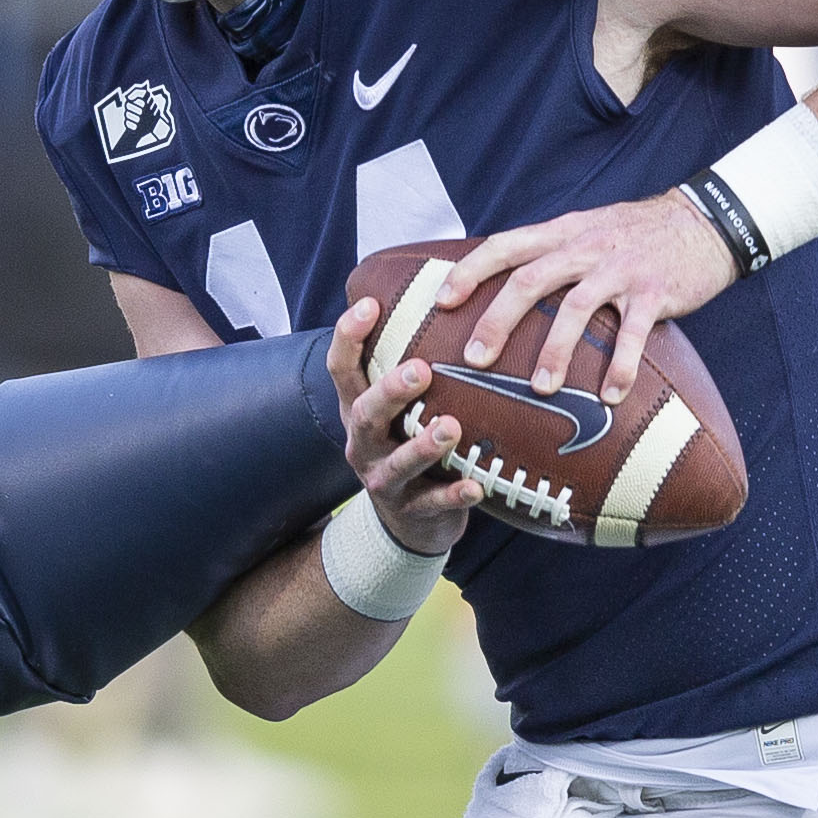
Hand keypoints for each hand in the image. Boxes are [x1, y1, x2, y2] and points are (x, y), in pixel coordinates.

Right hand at [329, 297, 482, 556]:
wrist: (409, 524)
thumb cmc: (411, 444)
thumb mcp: (402, 409)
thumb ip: (413, 367)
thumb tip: (450, 292)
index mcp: (358, 410)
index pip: (341, 369)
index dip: (349, 337)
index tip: (369, 305)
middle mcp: (363, 442)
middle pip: (363, 414)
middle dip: (389, 392)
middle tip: (421, 369)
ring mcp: (383, 479)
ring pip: (397, 463)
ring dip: (422, 446)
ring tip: (451, 428)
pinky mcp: (411, 511)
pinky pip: (432, 503)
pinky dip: (453, 495)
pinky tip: (476, 486)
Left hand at [438, 190, 739, 406]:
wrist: (706, 221)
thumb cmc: (635, 234)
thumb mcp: (586, 228)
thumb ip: (548, 252)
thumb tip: (499, 286)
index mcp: (563, 233)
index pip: (505, 246)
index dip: (470, 271)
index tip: (441, 301)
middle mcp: (586, 247)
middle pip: (530, 281)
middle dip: (498, 320)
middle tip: (475, 359)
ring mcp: (621, 269)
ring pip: (575, 309)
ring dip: (554, 352)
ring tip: (540, 389)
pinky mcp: (656, 292)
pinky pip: (632, 333)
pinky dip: (620, 367)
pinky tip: (610, 396)